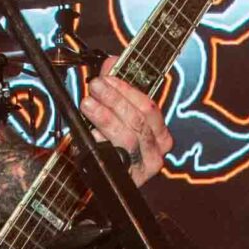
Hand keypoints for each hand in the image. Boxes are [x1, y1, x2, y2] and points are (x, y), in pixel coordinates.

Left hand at [82, 58, 171, 185]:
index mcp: (160, 133)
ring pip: (128, 137)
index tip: (107, 78)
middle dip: (114, 99)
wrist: (108, 185)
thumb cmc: (115, 148)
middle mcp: (157, 151)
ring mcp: (144, 167)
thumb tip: (112, 62)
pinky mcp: (129, 179)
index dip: (126, 89)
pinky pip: (115, 157)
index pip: (149, 106)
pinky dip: (102, 143)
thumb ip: (116, 89)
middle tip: (95, 87)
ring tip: (89, 105)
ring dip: (105, 117)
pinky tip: (92, 134)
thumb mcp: (117, 115)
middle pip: (139, 120)